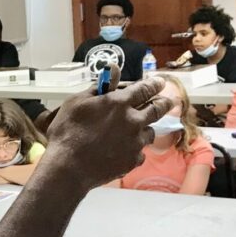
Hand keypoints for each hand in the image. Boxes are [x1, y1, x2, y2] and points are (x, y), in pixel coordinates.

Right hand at [44, 79, 172, 187]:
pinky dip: (134, 150)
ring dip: (145, 129)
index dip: (154, 85)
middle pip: (157, 109)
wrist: (68, 167)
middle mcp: (133, 121)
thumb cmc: (67, 131)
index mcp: (119, 103)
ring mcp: (135, 142)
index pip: (144, 89)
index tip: (160, 83)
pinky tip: (124, 151)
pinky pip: (140, 153)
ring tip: (138, 131)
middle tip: (168, 101)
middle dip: (164, 103)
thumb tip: (113, 69)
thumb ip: (100, 87)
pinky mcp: (133, 161)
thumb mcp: (77, 102)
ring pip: (149, 132)